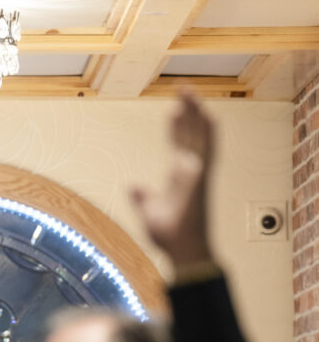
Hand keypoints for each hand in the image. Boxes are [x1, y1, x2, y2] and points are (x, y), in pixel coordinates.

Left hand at [130, 93, 213, 270]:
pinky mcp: (202, 179)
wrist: (182, 251)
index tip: (172, 112)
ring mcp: (198, 173)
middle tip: (182, 90)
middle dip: (187, 112)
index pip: (179, 145)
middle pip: (191, 134)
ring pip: (200, 136)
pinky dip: (208, 133)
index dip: (176, 127)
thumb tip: (132, 186)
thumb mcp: (148, 212)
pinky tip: (208, 114)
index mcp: (179, 177)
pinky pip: (207, 151)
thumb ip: (142, 197)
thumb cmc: (169, 236)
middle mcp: (191, 171)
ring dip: (197, 114)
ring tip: (189, 92)